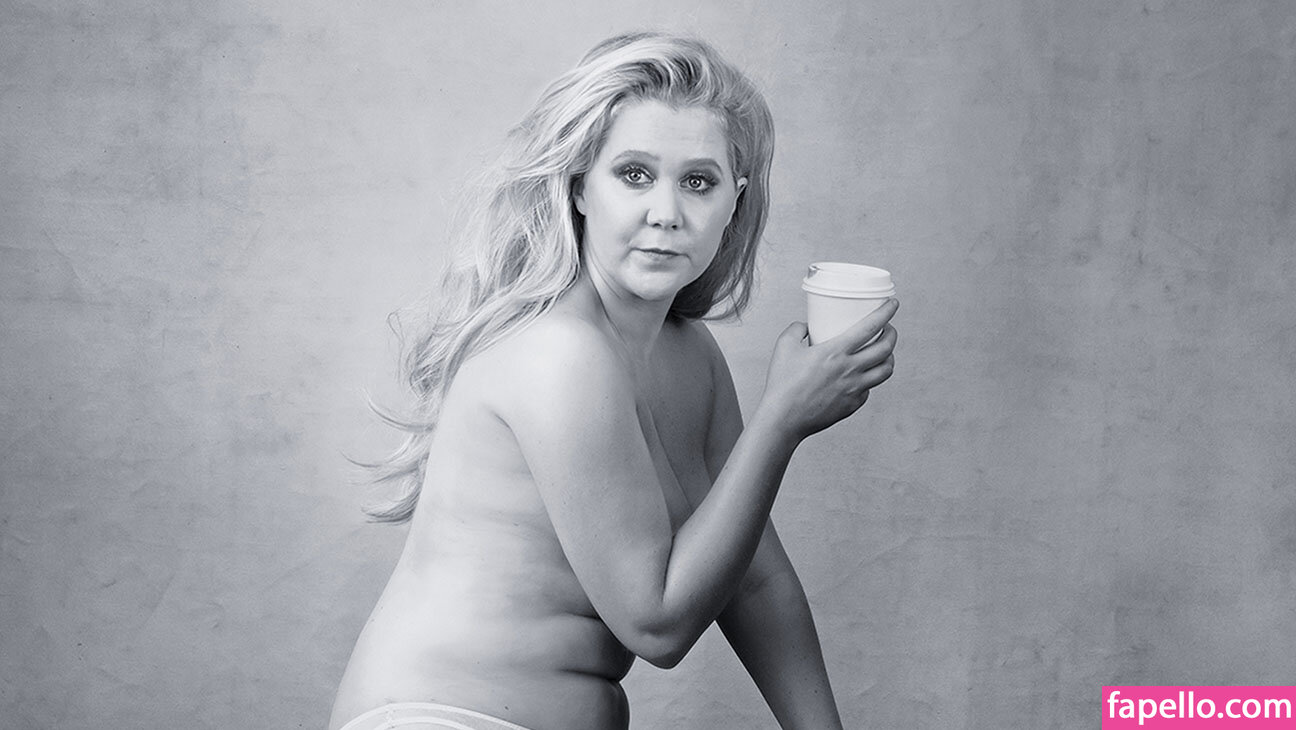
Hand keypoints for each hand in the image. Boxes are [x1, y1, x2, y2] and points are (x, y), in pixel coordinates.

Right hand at [758, 299, 897, 439]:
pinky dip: (870, 379)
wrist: (783, 418)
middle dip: (892, 334)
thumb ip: (796, 329)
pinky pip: (869, 388)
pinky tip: (863, 375)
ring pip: (886, 370)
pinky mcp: (853, 404)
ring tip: (884, 353)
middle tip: (889, 328)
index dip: (886, 312)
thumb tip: (806, 326)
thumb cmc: (782, 383)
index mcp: (836, 351)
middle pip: (886, 348)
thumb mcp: (784, 346)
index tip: (892, 304)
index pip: (871, 326)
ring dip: (889, 357)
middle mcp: (851, 369)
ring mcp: (854, 389)